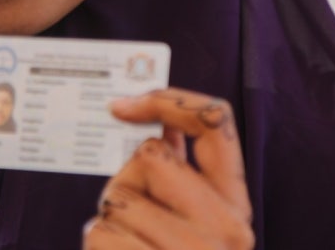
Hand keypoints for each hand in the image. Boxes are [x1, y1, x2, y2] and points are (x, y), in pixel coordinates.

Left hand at [82, 88, 253, 248]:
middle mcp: (227, 228)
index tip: (122, 105)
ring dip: (107, 222)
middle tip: (133, 221)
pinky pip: (101, 233)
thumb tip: (156, 120)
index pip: (215, 121)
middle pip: (150, 154)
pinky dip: (97, 246)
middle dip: (126, 180)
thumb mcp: (193, 222)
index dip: (167, 99)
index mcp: (236, 206)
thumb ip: (181, 173)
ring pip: (118, 195)